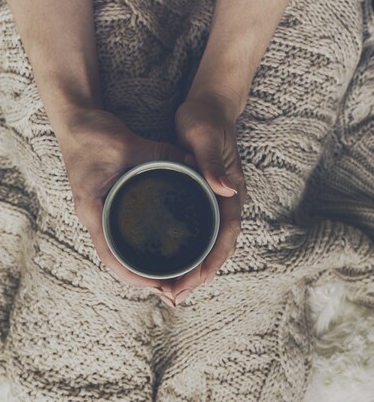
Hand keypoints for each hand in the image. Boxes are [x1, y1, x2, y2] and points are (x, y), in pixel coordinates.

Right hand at [56, 107, 186, 290]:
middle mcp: (93, 217)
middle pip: (116, 262)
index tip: (159, 286)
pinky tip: (155, 253)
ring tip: (168, 281)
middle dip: (142, 280)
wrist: (74, 119)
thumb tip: (192, 164)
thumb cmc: (92, 133)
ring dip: (139, 269)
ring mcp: (97, 213)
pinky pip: (119, 237)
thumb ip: (159, 153)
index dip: (134, 276)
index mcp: (92, 210)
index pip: (111, 256)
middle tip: (172, 292)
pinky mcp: (104, 205)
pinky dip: (136, 250)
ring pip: (117, 252)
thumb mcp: (126, 144)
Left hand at [159, 92, 246, 302]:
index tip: (190, 283)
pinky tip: (170, 263)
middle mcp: (226, 204)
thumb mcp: (206, 138)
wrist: (210, 105)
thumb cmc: (206, 120)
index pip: (224, 239)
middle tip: (173, 297)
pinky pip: (198, 235)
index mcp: (231, 195)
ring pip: (208, 247)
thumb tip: (226, 190)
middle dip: (197, 277)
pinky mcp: (203, 201)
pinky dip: (187, 254)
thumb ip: (213, 163)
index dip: (209, 265)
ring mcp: (216, 204)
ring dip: (191, 271)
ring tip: (170, 290)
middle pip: (216, 251)